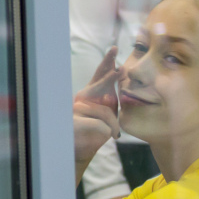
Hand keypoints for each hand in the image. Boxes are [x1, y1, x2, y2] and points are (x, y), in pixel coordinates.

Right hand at [74, 48, 120, 176]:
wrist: (81, 148)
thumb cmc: (97, 127)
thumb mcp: (108, 111)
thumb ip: (112, 95)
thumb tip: (121, 71)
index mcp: (92, 91)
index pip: (100, 74)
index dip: (108, 62)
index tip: (114, 49)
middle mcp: (83, 97)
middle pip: (99, 86)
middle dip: (110, 79)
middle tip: (121, 70)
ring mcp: (78, 109)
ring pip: (104, 112)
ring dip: (112, 125)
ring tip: (114, 132)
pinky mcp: (77, 122)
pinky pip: (101, 126)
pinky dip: (109, 132)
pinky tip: (109, 137)